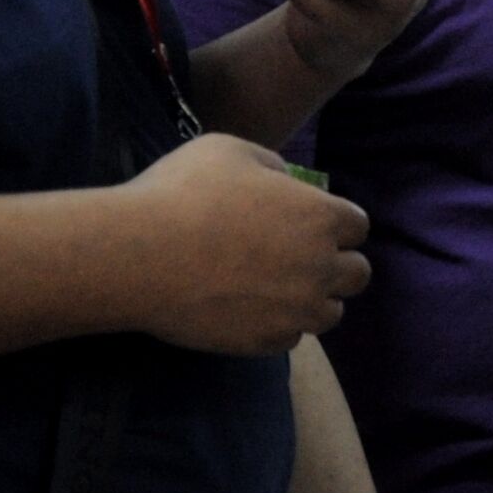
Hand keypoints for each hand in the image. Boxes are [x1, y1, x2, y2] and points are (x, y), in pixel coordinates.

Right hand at [118, 133, 370, 351]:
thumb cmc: (180, 193)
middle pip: (356, 274)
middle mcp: (321, 267)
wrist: (135, 256)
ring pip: (329, 312)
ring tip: (277, 290)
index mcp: (320, 217)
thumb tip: (287, 182)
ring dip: (311, 300)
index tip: (310, 226)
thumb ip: (272, 166)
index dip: (335, 225)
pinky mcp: (267, 341)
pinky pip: (290, 337)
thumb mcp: (230, 151)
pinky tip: (249, 310)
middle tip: (300, 261)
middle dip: (335, 265)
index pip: (357, 226)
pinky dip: (277, 326)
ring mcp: (297, 310)